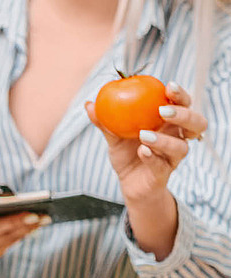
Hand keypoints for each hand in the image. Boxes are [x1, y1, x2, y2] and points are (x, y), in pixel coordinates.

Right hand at [0, 212, 48, 262]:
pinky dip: (25, 231)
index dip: (13, 222)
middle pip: (7, 235)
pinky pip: (13, 241)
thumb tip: (2, 190)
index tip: (32, 214)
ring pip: (13, 239)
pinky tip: (37, 222)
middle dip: (27, 224)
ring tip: (45, 217)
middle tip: (45, 215)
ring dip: (30, 228)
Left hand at [85, 82, 205, 203]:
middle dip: (184, 115)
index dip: (181, 95)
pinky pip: (162, 165)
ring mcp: (172, 157)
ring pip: (181, 147)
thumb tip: (88, 104)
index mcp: (169, 123)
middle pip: (196, 123)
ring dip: (164, 140)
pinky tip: (141, 151)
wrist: (128, 183)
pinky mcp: (164, 174)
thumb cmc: (127, 154)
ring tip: (144, 135)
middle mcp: (176, 138)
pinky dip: (152, 157)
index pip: (183, 105)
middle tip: (163, 111)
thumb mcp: (114, 137)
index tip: (169, 86)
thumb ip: (104, 122)